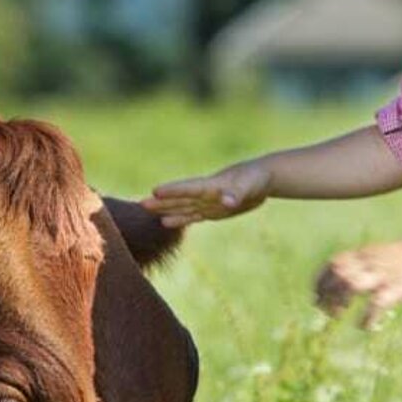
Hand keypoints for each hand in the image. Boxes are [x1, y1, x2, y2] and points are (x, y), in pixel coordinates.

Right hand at [140, 161, 270, 227]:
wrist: (261, 179)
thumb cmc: (255, 179)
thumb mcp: (249, 187)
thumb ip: (236, 194)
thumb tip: (226, 202)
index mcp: (212, 185)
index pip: (189, 188)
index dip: (173, 190)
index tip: (154, 190)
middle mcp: (205, 194)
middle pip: (180, 198)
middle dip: (161, 201)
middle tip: (140, 203)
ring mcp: (207, 202)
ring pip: (182, 206)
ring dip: (165, 209)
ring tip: (145, 208)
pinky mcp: (212, 211)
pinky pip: (192, 215)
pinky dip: (179, 219)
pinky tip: (166, 222)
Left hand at [314, 239, 401, 327]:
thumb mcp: (381, 255)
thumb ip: (364, 265)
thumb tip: (345, 283)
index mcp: (364, 254)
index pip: (334, 263)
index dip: (320, 280)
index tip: (315, 295)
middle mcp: (370, 261)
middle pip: (338, 274)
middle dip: (326, 292)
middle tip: (323, 310)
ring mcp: (384, 272)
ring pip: (352, 284)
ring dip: (340, 300)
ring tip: (338, 314)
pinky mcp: (399, 285)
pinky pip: (378, 301)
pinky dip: (368, 316)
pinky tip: (364, 326)